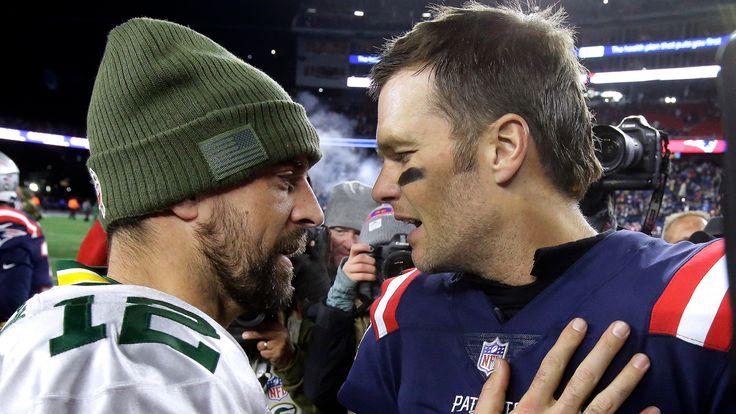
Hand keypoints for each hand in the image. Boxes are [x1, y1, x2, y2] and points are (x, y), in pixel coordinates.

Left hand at [242, 313, 295, 369]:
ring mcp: (279, 345)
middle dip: (252, 334)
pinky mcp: (276, 354)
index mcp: (280, 328)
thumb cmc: (281, 343)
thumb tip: (264, 316)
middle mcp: (281, 335)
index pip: (266, 325)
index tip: (248, 325)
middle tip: (244, 335)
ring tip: (268, 348)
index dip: (256, 325)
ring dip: (261, 347)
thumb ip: (272, 324)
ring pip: (261, 345)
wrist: (290, 357)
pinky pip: (264, 353)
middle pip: (263, 333)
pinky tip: (270, 353)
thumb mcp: (279, 331)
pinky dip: (265, 354)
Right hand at [343, 243, 376, 282]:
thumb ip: (367, 256)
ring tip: (375, 271)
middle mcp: (349, 261)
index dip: (363, 247)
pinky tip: (374, 277)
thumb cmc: (360, 268)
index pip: (354, 248)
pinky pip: (362, 276)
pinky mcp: (351, 278)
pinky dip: (370, 276)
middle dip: (370, 260)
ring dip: (371, 269)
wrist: (350, 279)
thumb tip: (377, 254)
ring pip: (361, 267)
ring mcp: (349, 270)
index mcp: (352, 255)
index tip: (372, 249)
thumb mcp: (361, 261)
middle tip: (375, 264)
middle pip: (360, 258)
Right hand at [474, 318, 659, 413]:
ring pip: (606, 404)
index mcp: (531, 408)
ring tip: (644, 360)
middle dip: (604, 352)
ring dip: (626, 381)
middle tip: (622, 328)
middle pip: (584, 380)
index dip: (566, 344)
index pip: (551, 368)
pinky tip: (655, 409)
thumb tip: (500, 362)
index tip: (580, 322)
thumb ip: (491, 395)